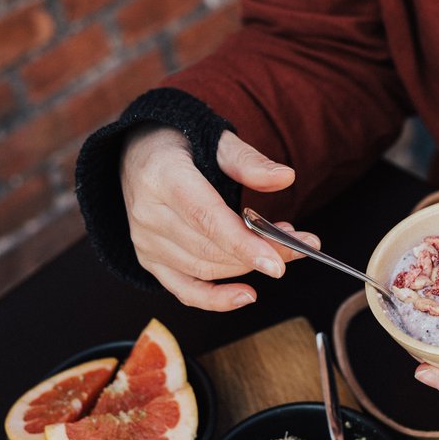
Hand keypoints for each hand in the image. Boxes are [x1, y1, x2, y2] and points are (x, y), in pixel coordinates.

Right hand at [120, 125, 318, 309]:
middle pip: (211, 247)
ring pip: (205, 269)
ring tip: (280, 251)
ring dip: (247, 267)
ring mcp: (145, 240)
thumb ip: (248, 161)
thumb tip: (286, 177)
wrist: (137, 153)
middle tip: (301, 245)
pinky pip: (183, 289)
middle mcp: (148, 213)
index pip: (206, 218)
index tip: (278, 261)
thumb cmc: (181, 144)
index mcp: (163, 176)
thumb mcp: (216, 140)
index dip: (243, 243)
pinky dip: (215, 299)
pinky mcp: (148, 259)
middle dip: (261, 252)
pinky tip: (246, 295)